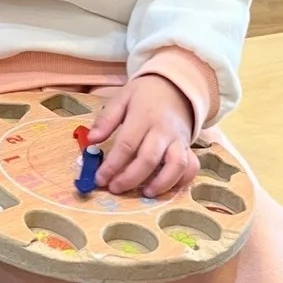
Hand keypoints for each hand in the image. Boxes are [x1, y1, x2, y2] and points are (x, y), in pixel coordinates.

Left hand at [88, 76, 199, 196]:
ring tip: (145, 194)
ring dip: (161, 183)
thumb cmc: (144, 96)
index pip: (127, 144)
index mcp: (143, 116)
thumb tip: (91, 140)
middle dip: (130, 178)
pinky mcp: (188, 148)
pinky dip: (181, 181)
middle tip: (115, 188)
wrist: (175, 88)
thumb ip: (106, 119)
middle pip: (149, 159)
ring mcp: (179, 140)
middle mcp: (163, 130)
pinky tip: (165, 188)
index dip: (112, 165)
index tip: (100, 178)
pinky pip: (191, 167)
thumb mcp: (122, 98)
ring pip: (176, 165)